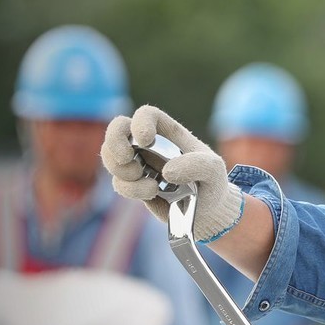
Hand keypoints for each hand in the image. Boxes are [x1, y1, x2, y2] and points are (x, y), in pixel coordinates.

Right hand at [100, 104, 243, 239]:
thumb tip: (167, 171)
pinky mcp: (134, 185)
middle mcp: (149, 145)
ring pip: (111, 158)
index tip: (145, 140)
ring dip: (123, 171)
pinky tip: (152, 192)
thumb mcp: (213, 170)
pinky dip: (132, 190)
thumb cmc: (212, 182)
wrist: (207, 211)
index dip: (140, 122)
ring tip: (151, 184)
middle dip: (114, 140)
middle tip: (125, 157)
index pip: (146, 114)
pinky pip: (119, 183)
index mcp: (168, 132)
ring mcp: (138, 164)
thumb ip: (196, 165)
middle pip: (117, 128)